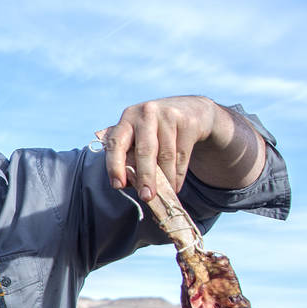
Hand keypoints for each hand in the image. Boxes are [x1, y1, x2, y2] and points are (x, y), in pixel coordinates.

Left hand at [97, 95, 231, 200]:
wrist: (191, 110)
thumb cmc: (156, 130)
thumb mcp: (139, 136)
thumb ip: (130, 156)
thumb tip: (128, 183)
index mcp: (127, 118)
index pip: (116, 142)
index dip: (115, 165)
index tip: (117, 186)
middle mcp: (146, 114)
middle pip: (144, 150)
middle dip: (145, 177)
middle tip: (146, 197)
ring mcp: (168, 115)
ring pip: (166, 156)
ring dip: (165, 180)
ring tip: (164, 196)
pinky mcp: (188, 122)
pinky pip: (182, 155)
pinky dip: (177, 175)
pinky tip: (175, 186)